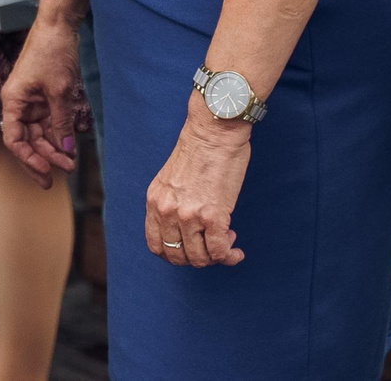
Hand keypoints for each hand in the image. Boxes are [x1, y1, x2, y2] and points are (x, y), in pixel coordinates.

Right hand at [0, 14, 86, 187]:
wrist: (59, 25)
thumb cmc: (52, 53)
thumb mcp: (60, 91)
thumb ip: (61, 123)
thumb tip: (65, 151)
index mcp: (13, 101)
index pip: (14, 140)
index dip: (28, 159)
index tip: (45, 173)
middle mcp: (19, 103)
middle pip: (27, 140)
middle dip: (43, 159)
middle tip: (58, 179)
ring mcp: (32, 101)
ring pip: (39, 134)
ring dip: (53, 149)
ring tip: (69, 165)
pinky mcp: (44, 96)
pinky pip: (49, 122)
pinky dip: (58, 135)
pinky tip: (69, 148)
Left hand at [145, 104, 249, 266]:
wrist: (214, 132)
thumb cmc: (199, 150)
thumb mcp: (171, 179)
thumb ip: (172, 203)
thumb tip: (184, 228)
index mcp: (154, 201)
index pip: (155, 245)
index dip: (174, 255)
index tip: (190, 250)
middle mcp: (167, 211)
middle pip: (176, 256)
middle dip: (196, 259)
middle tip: (211, 247)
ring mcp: (189, 215)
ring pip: (199, 258)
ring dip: (215, 257)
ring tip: (226, 240)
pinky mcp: (213, 216)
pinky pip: (219, 251)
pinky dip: (229, 256)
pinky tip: (236, 251)